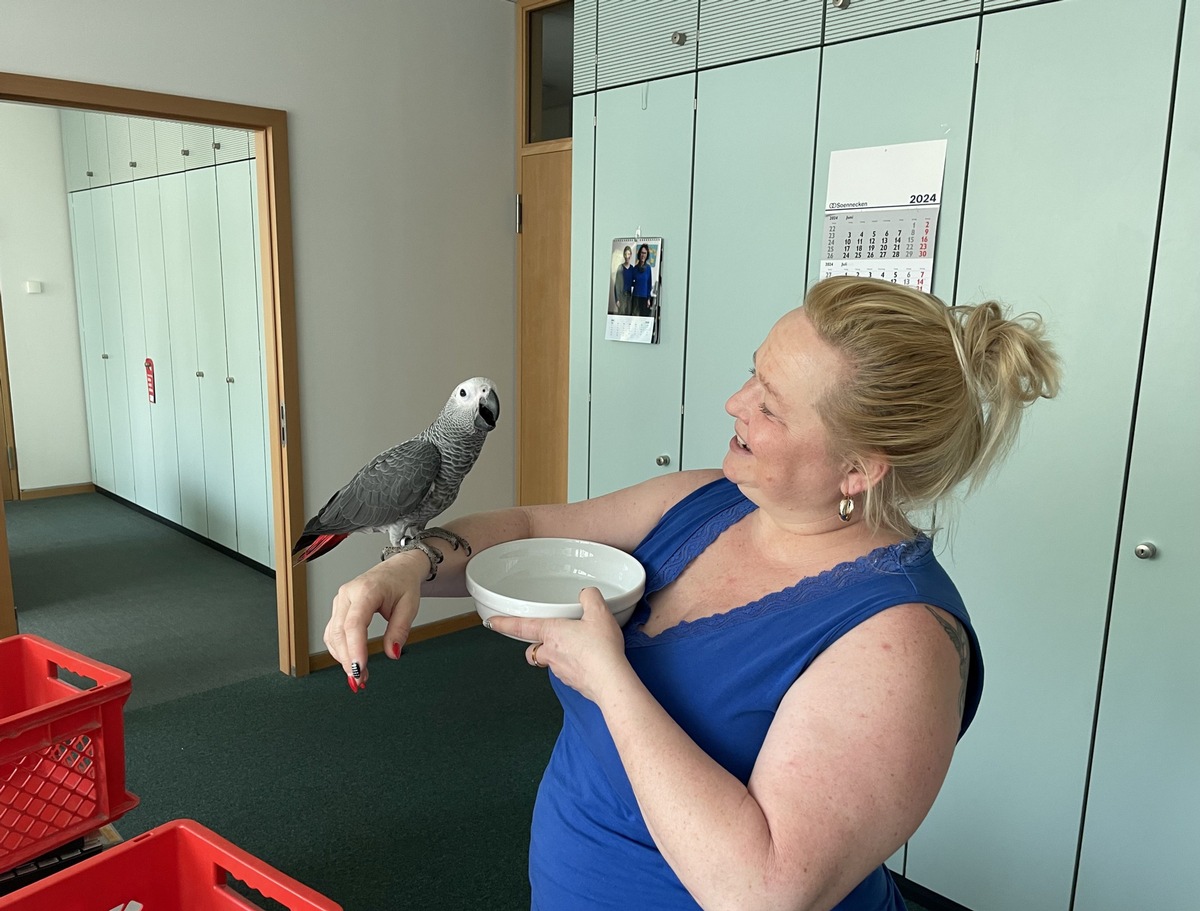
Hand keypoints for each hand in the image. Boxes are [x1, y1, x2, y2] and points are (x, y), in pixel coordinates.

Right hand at [324, 550, 426, 690]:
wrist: (397, 569)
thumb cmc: (402, 583)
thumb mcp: (410, 605)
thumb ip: (400, 630)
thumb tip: (392, 653)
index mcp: (366, 590)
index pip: (354, 623)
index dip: (354, 648)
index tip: (359, 668)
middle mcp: (347, 595)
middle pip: (338, 632)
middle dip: (347, 659)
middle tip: (361, 680)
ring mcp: (340, 601)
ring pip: (332, 635)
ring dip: (342, 658)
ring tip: (360, 676)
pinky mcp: (339, 609)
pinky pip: (332, 633)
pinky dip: (339, 650)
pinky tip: (350, 662)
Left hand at [487, 587, 632, 702]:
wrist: (610, 681)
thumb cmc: (601, 649)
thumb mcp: (599, 613)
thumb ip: (590, 597)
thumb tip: (587, 595)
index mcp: (551, 633)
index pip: (520, 627)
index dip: (503, 623)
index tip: (490, 622)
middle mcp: (551, 653)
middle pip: (533, 649)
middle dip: (537, 644)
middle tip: (550, 637)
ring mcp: (560, 670)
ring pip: (550, 661)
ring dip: (558, 654)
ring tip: (579, 647)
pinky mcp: (573, 682)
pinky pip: (567, 671)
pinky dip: (574, 666)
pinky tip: (589, 660)